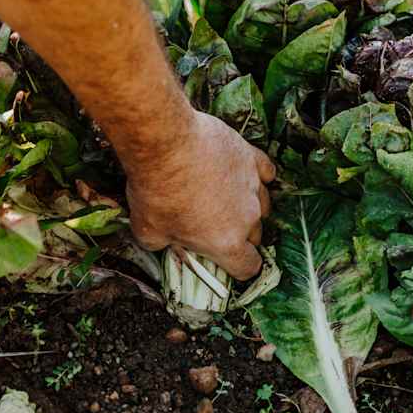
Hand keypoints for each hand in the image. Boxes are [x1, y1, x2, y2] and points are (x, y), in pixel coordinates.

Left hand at [128, 111, 275, 279]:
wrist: (165, 144)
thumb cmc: (156, 190)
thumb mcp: (147, 231)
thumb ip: (162, 243)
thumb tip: (164, 241)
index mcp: (225, 243)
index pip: (248, 267)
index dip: (239, 268)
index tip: (227, 261)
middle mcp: (246, 218)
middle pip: (254, 236)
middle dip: (239, 235)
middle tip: (214, 225)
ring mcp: (253, 186)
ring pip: (262, 205)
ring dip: (248, 207)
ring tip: (226, 199)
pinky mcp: (251, 158)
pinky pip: (266, 171)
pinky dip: (258, 175)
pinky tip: (245, 174)